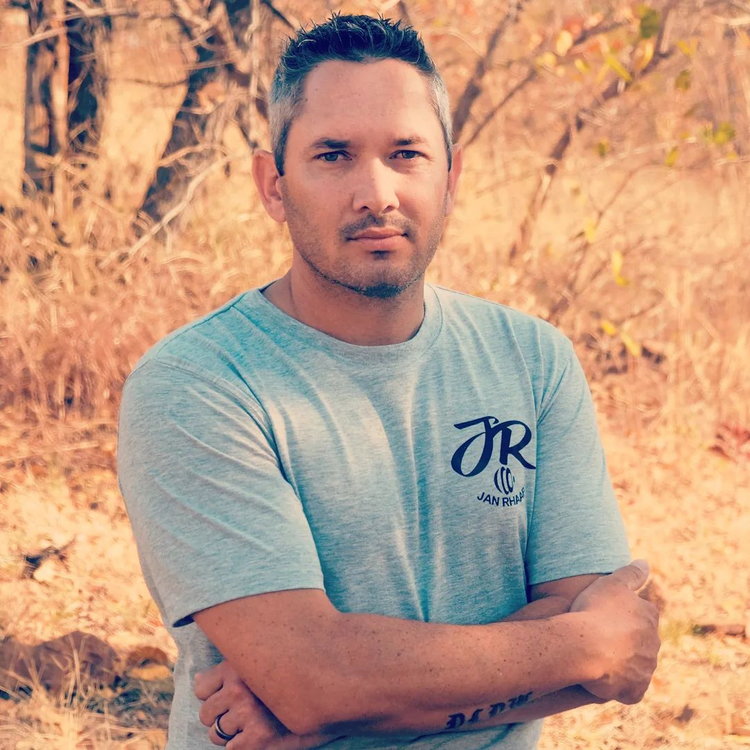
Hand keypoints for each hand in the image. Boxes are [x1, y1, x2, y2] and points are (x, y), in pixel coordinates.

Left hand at [194, 661, 289, 748]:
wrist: (317, 705)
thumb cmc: (279, 687)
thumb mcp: (252, 670)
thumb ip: (225, 673)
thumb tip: (197, 678)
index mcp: (237, 667)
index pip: (201, 688)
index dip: (215, 695)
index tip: (237, 693)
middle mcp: (241, 687)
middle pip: (205, 713)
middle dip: (221, 717)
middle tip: (248, 710)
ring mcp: (249, 712)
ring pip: (216, 734)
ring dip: (231, 734)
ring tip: (255, 721)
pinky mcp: (257, 737)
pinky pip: (230, 749)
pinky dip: (242, 746)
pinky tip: (260, 733)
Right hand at [570, 560, 659, 704]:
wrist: (585, 647)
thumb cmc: (595, 610)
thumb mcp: (611, 582)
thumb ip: (631, 573)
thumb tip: (645, 562)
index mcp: (650, 617)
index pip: (641, 615)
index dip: (621, 615)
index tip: (604, 615)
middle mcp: (654, 644)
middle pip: (639, 641)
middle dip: (623, 640)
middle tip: (597, 635)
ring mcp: (645, 669)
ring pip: (634, 665)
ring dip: (620, 661)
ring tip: (595, 655)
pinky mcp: (635, 691)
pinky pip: (628, 688)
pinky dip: (618, 684)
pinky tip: (601, 676)